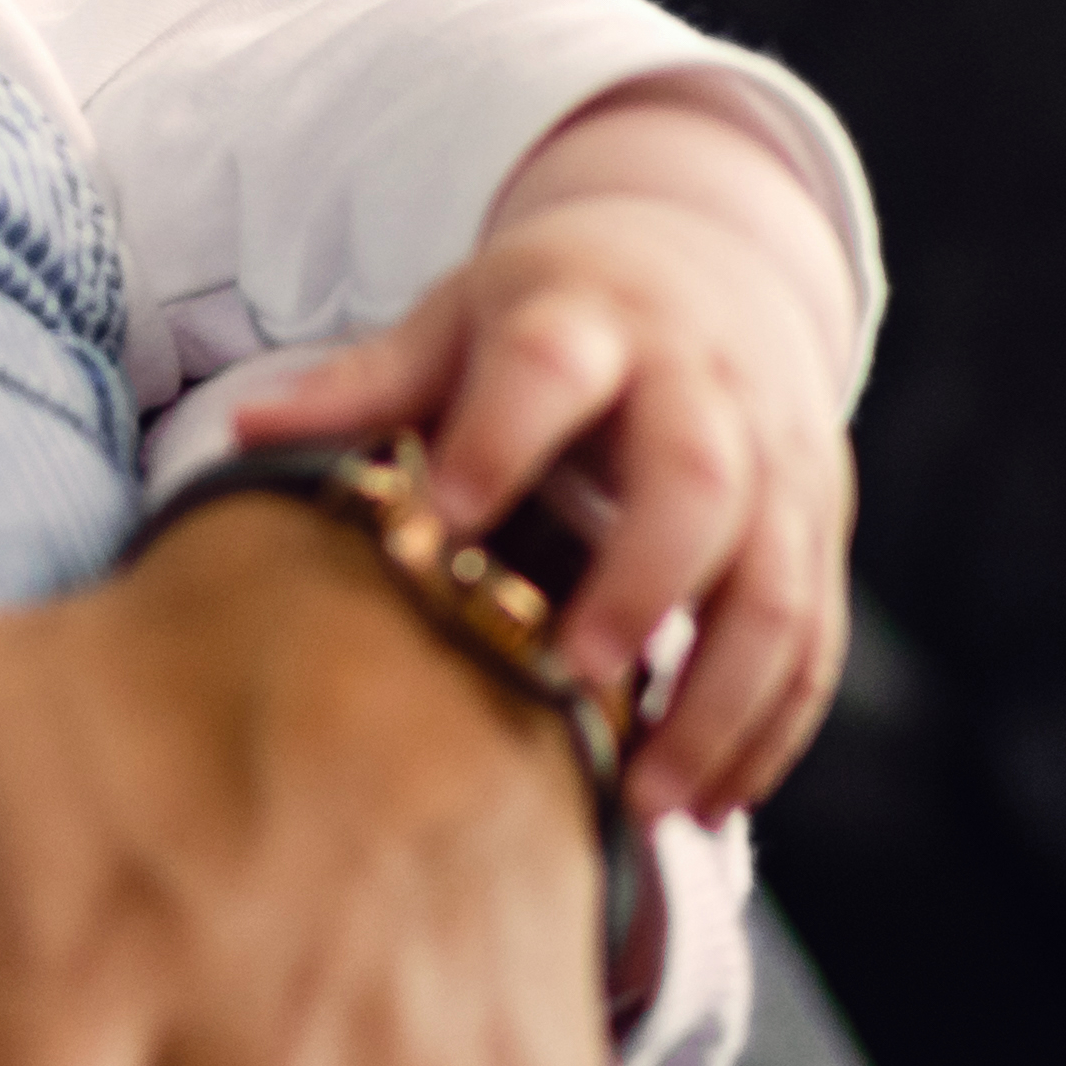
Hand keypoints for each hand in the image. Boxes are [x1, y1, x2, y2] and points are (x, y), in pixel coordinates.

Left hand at [220, 80, 857, 819]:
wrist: (713, 265)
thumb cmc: (558, 312)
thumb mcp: (462, 318)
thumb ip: (373, 382)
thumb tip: (247, 430)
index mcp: (591, 322)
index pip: (550, 369)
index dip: (502, 439)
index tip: (451, 518)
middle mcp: (702, 387)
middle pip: (696, 479)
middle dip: (647, 581)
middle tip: (582, 671)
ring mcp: (778, 461)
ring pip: (775, 582)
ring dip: (723, 697)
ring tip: (651, 800)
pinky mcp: (817, 527)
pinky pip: (812, 636)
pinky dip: (772, 726)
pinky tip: (713, 799)